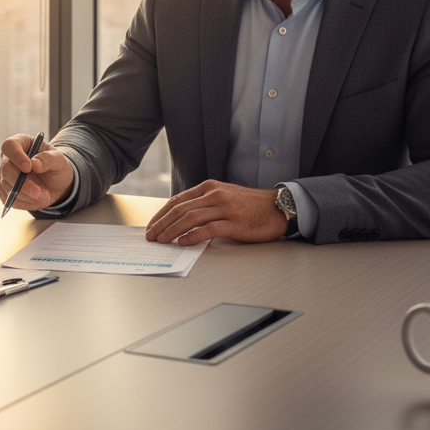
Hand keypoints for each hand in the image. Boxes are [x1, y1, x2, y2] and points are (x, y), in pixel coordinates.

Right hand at [0, 134, 74, 211]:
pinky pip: (10, 200)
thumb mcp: (59, 159)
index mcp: (20, 143)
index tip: (28, 167)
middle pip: (6, 169)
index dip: (16, 156)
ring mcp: (5, 175)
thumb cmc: (56, 166)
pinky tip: (38, 201)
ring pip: (8, 187)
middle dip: (22, 184)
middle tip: (38, 192)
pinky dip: (25, 204)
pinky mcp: (5, 191)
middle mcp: (8, 158)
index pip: (10, 146)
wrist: (56, 183)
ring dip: (27, 196)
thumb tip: (34, 164)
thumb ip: (48, 159)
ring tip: (45, 197)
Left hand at [145, 180, 287, 244]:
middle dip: (162, 223)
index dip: (161, 214)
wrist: (278, 207)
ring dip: (172, 231)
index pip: (177, 200)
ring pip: (190, 218)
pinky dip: (193, 236)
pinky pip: (208, 229)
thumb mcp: (223, 196)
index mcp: (209, 187)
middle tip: (151, 236)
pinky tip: (183, 242)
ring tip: (161, 241)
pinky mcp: (234, 223)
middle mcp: (214, 195)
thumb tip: (180, 219)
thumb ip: (204, 203)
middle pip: (180, 209)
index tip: (151, 226)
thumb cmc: (250, 205)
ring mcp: (224, 208)